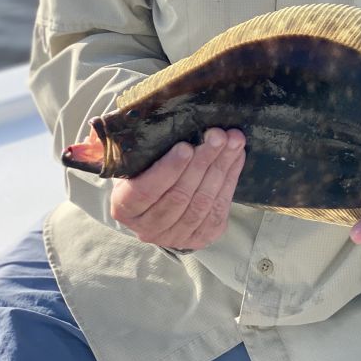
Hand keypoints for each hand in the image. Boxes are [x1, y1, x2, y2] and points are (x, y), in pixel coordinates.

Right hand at [110, 128, 245, 250]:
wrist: (159, 200)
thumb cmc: (145, 171)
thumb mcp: (134, 159)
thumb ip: (137, 148)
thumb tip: (145, 123)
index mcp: (124, 207)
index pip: (145, 191)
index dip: (167, 170)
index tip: (186, 146)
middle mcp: (147, 228)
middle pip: (179, 196)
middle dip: (202, 162)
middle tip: (218, 135)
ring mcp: (175, 236)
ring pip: (202, 203)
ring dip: (222, 168)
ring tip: (234, 141)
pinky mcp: (200, 237)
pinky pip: (219, 209)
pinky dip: (230, 180)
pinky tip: (237, 157)